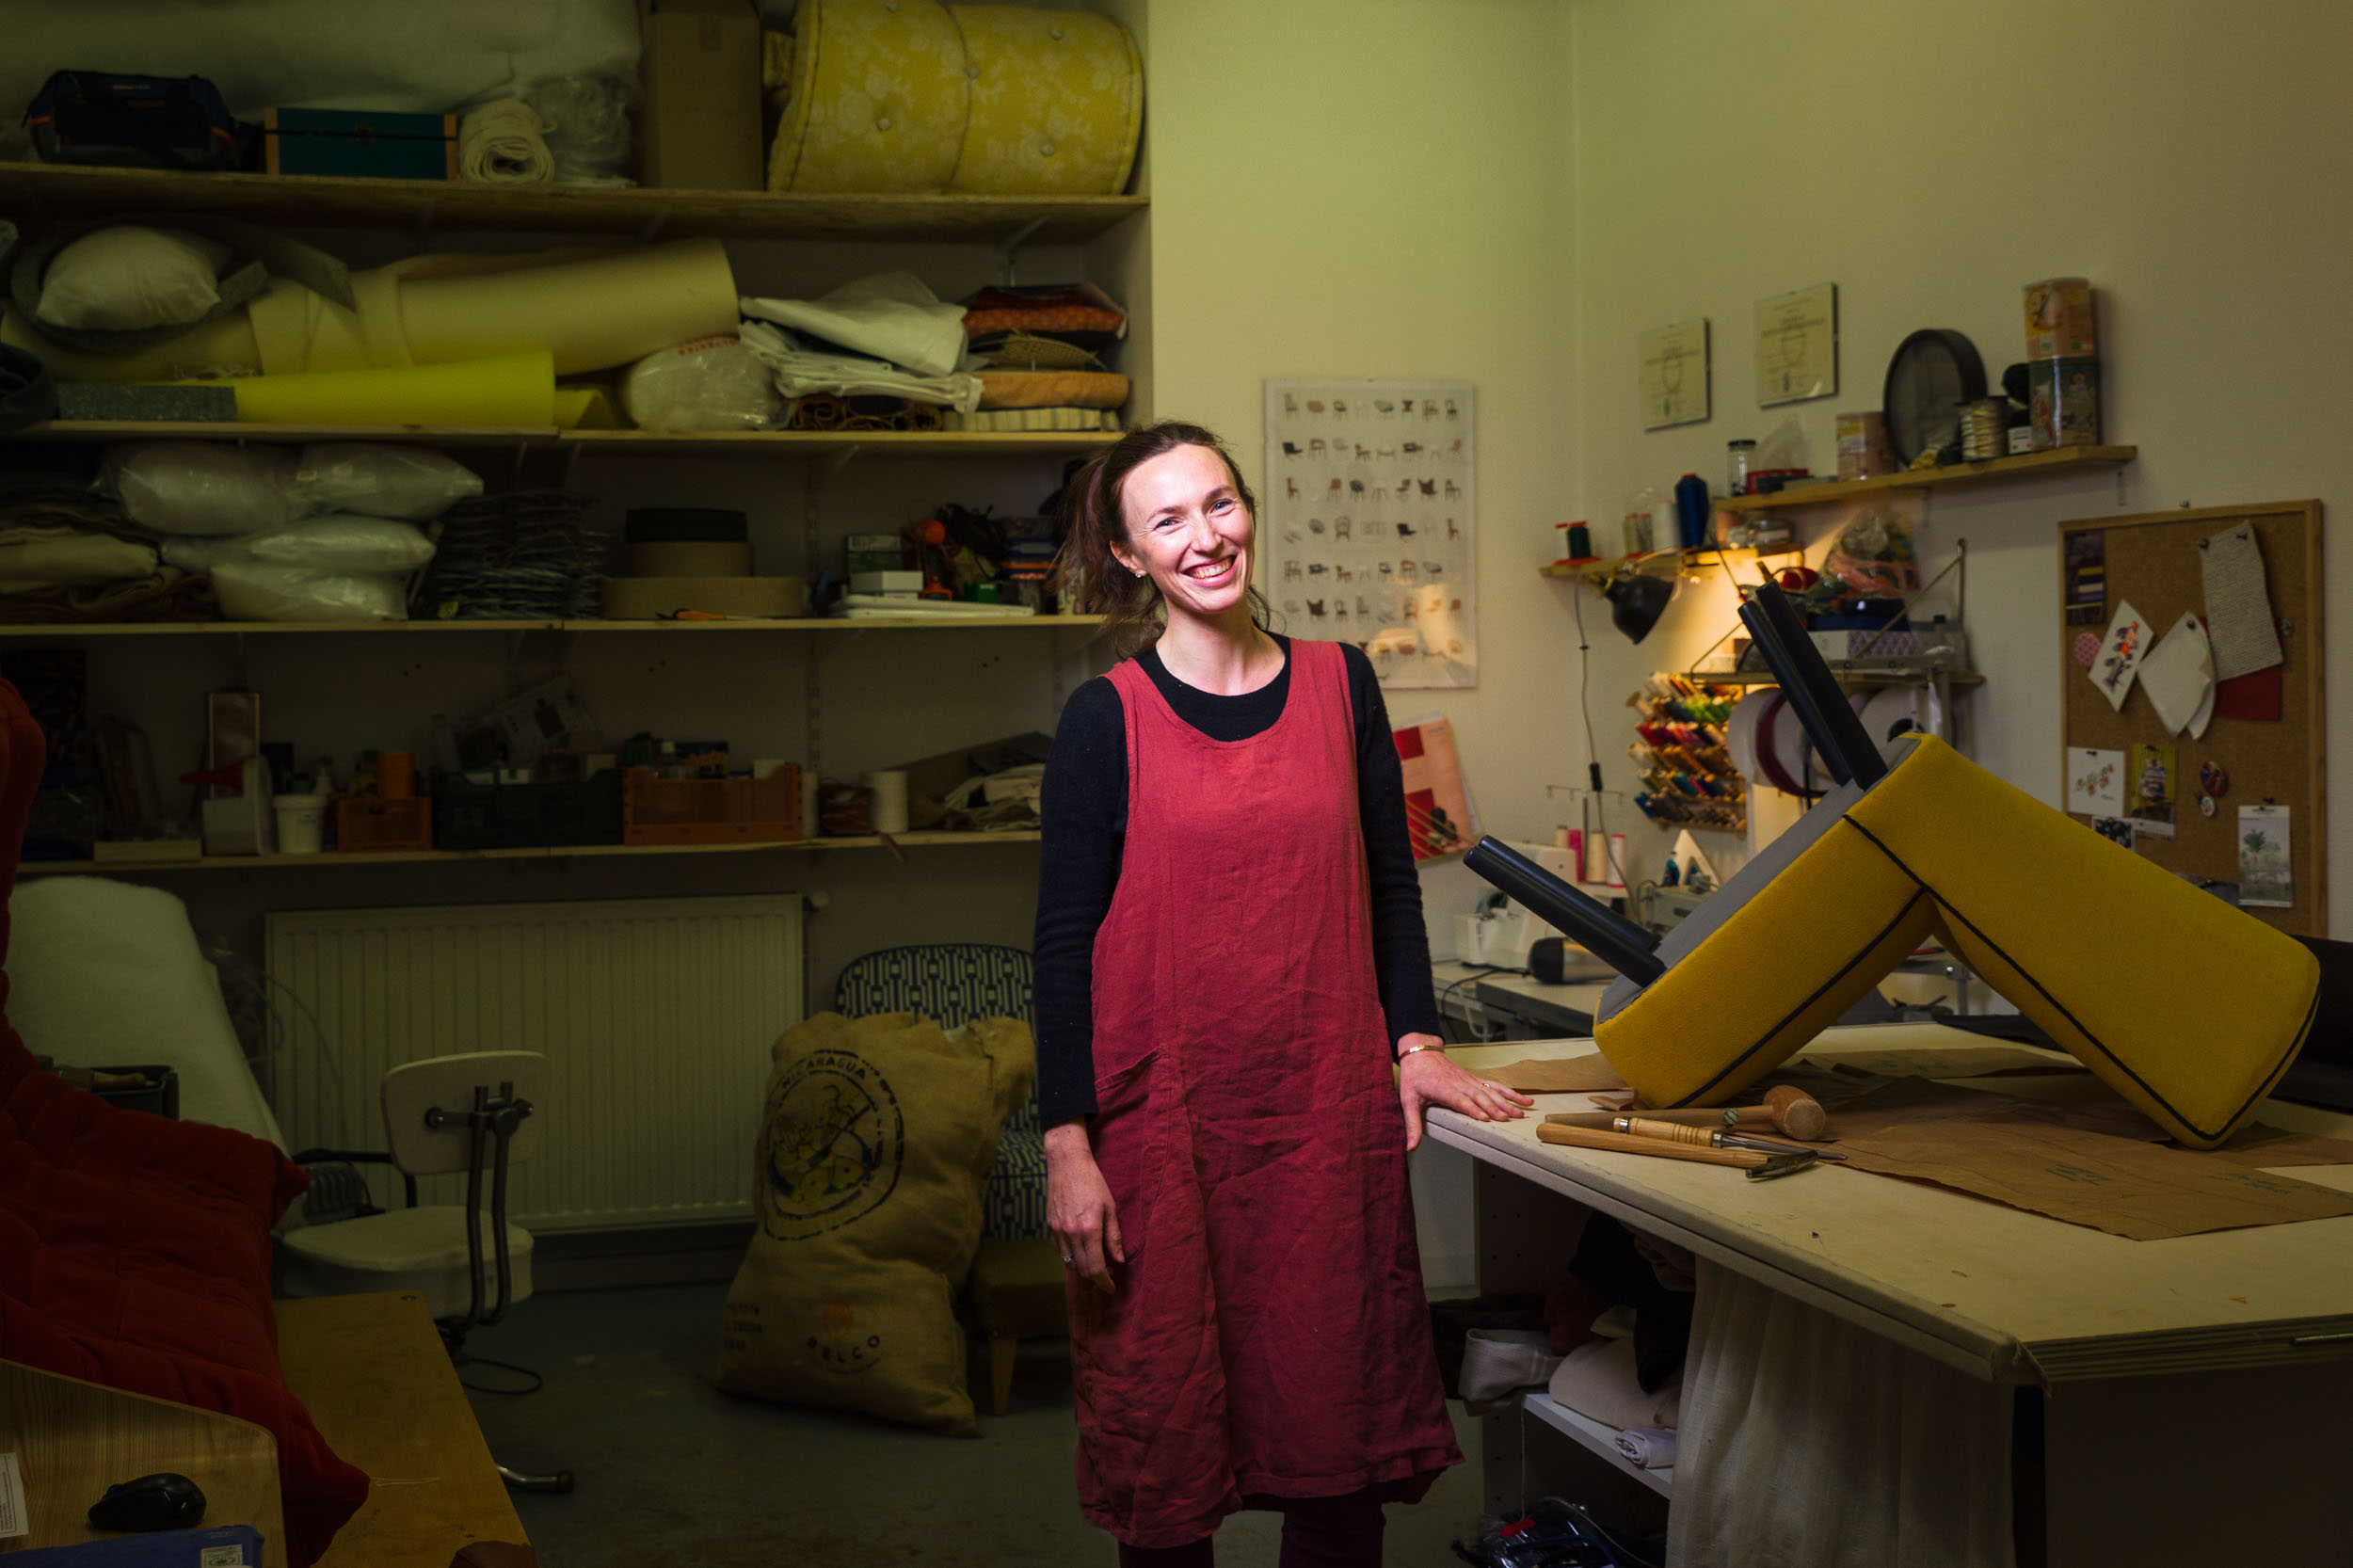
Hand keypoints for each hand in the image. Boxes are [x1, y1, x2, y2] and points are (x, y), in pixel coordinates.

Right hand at [1044, 1121, 1123, 1294]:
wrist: (1066, 1163)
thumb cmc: (1092, 1182)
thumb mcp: (1110, 1207)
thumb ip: (1114, 1237)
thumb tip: (1119, 1260)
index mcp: (1089, 1229)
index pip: (1095, 1268)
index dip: (1104, 1282)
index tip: (1112, 1287)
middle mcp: (1070, 1234)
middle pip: (1081, 1270)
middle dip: (1095, 1278)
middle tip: (1107, 1275)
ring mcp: (1057, 1231)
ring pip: (1069, 1263)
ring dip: (1082, 1268)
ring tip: (1095, 1262)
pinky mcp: (1050, 1226)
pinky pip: (1060, 1251)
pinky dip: (1071, 1256)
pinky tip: (1080, 1249)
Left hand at [1396, 1034, 1532, 1151]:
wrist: (1421, 1051)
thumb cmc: (1415, 1075)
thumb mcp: (1408, 1100)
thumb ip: (1412, 1124)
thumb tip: (1410, 1147)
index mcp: (1443, 1089)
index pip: (1461, 1101)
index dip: (1473, 1109)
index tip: (1485, 1119)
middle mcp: (1460, 1084)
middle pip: (1480, 1097)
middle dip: (1495, 1108)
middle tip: (1508, 1120)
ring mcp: (1469, 1080)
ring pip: (1491, 1091)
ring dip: (1507, 1101)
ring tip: (1521, 1112)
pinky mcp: (1475, 1079)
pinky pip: (1494, 1085)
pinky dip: (1510, 1092)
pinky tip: (1523, 1099)